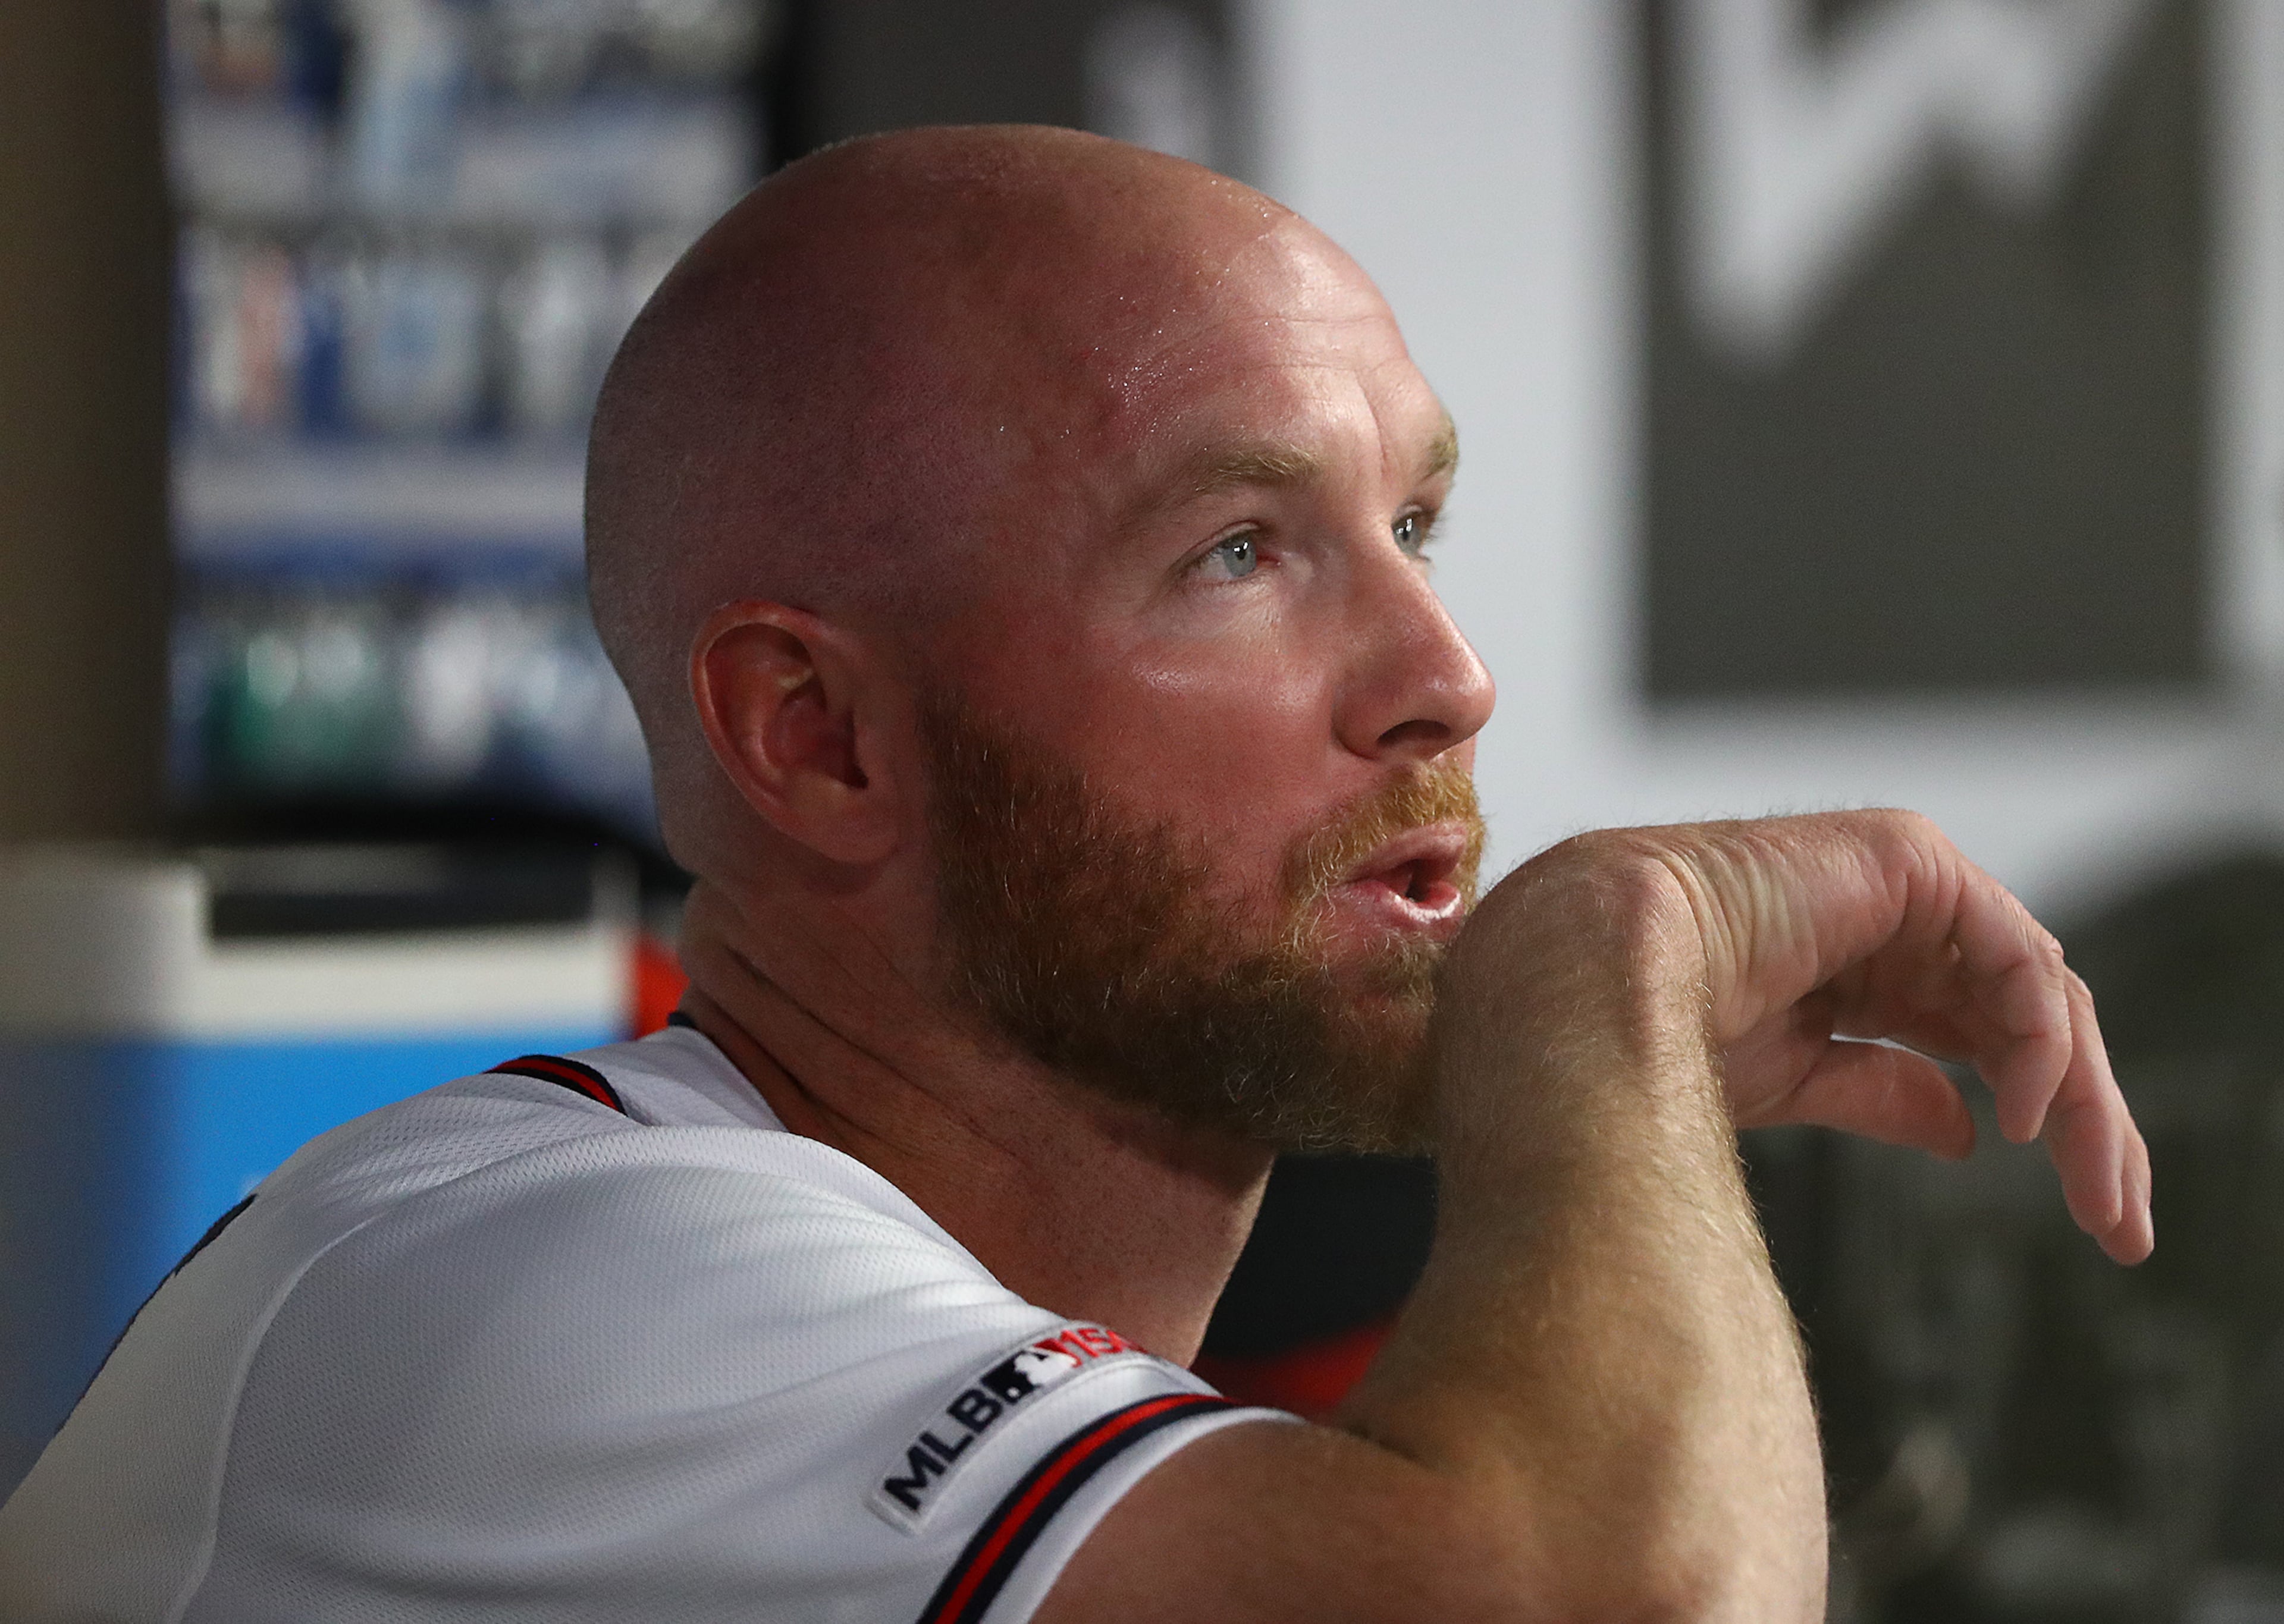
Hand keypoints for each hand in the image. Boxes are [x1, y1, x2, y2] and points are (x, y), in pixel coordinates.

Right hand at [1555, 811, 2151, 1264]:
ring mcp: (1904, 885)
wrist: (1589, 982)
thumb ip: (1882, 1089)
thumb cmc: (1651, 1030)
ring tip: (2092, 1184)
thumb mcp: (1795, 1079)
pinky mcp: (1909, 860)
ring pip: (2035, 991)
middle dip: (2086, 1122)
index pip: (1983, 1037)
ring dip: (2079, 1095)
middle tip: (2119, 1220)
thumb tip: (1967, 1130)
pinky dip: (2033, 1034)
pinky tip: (2023, 1108)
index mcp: (1858, 967)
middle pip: (2024, 1021)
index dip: (2048, 1122)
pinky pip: (2011, 951)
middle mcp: (1891, 921)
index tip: (2096, 1217)